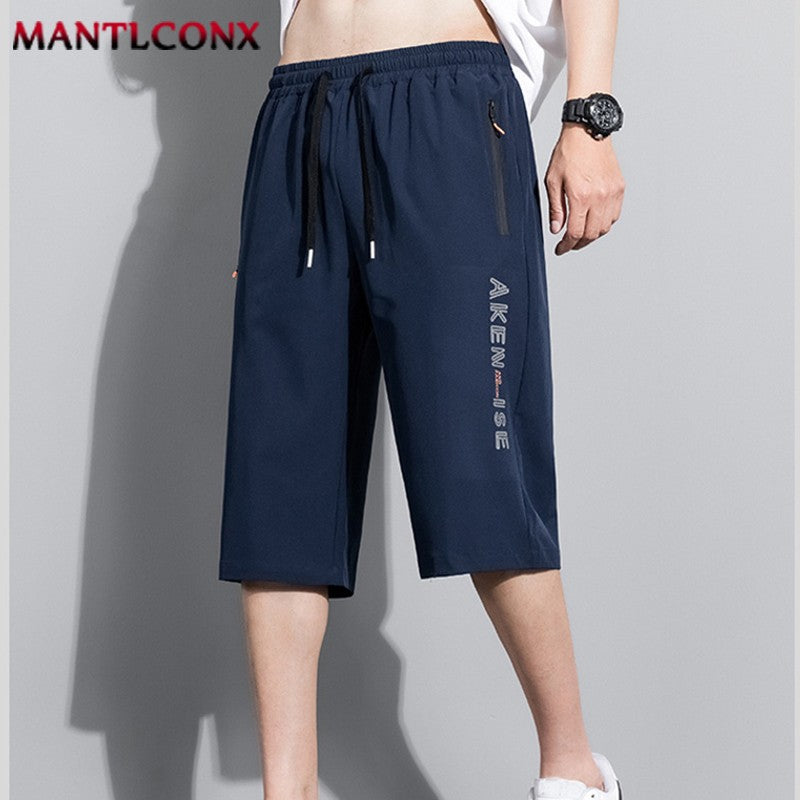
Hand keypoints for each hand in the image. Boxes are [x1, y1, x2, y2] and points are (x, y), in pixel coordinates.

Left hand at [544, 122, 624, 254]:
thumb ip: (556, 208)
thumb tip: (557, 229)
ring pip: (605, 227)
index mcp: (581, 196)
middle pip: (592, 234)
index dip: (567, 245)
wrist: (588, 131)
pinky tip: (595, 221)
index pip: (575, 232)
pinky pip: (615, 215)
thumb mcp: (553, 181)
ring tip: (581, 234)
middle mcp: (600, 196)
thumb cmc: (569, 151)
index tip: (561, 249)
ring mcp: (612, 193)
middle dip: (579, 243)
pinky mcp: (620, 188)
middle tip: (569, 244)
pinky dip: (605, 223)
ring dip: (592, 235)